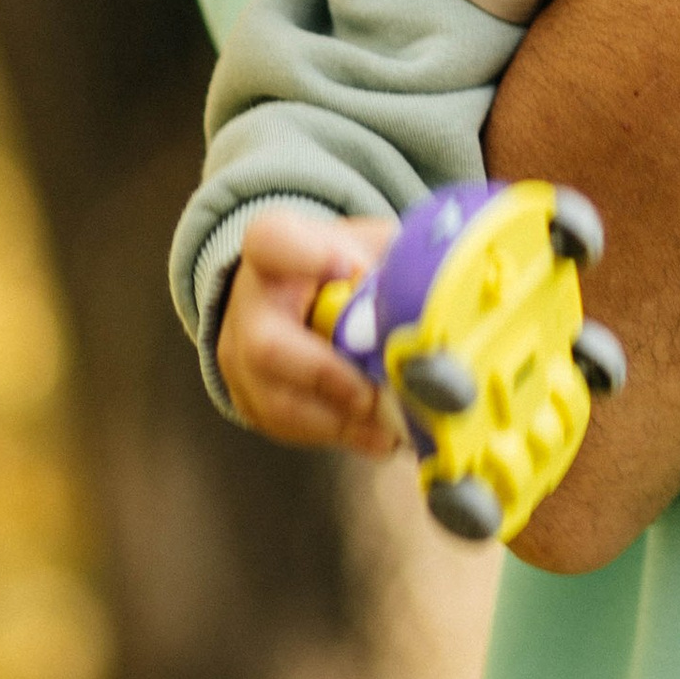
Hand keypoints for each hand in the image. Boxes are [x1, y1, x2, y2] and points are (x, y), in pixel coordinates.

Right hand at [215, 207, 399, 450]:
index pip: (272, 242)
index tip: (352, 270)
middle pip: (268, 346)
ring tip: (390, 426)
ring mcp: (239, 355)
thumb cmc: (345, 268)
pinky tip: (378, 436)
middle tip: (376, 393)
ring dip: (340, 421)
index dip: (308, 257)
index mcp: (276, 249)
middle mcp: (248, 302)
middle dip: (330, 376)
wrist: (299, 294)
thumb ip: (398, 262)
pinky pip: (285, 427)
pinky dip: (338, 436)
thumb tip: (440, 296)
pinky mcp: (248, 397)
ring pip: (276, 401)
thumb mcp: (371, 246)